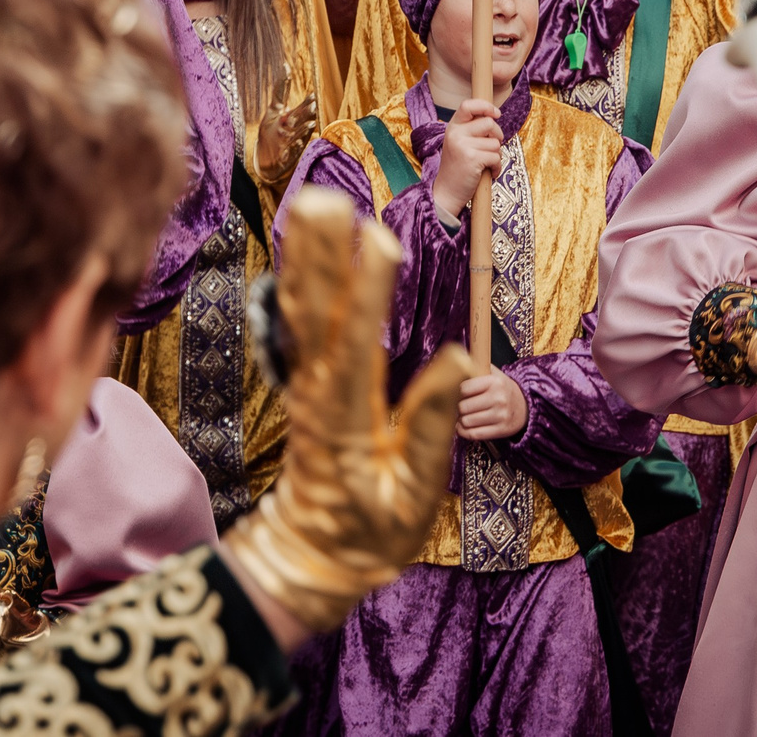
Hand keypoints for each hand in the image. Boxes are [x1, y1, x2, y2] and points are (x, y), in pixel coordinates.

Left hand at [220, 188, 475, 633]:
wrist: (310, 556)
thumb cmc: (370, 532)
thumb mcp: (411, 496)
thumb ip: (430, 429)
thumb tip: (458, 359)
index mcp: (346, 420)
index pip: (357, 345)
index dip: (367, 293)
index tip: (380, 241)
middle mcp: (318, 391)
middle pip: (317, 315)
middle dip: (324, 256)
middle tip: (326, 199)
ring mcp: (307, 381)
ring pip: (302, 310)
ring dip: (308, 255)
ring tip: (313, 201)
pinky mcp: (306, 378)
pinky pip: (298, 321)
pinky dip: (299, 278)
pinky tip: (303, 245)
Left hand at [254, 93, 317, 183]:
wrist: (268, 158)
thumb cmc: (273, 130)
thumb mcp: (274, 109)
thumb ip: (280, 90)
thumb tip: (285, 65)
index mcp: (294, 117)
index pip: (302, 107)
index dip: (307, 102)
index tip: (312, 96)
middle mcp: (296, 129)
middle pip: (303, 119)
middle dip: (307, 113)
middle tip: (313, 104)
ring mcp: (293, 142)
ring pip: (301, 134)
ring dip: (305, 129)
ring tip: (311, 123)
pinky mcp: (288, 156)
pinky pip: (293, 151)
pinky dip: (295, 147)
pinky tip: (297, 143)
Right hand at [430, 99, 502, 226]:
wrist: (447, 192)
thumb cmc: (458, 167)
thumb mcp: (459, 142)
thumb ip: (472, 129)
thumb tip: (495, 116)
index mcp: (453, 127)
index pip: (468, 105)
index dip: (486, 106)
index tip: (496, 114)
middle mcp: (456, 133)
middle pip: (489, 123)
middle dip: (497, 136)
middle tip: (491, 148)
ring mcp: (463, 145)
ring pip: (495, 143)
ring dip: (496, 155)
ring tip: (485, 164)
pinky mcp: (472, 159)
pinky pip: (496, 157)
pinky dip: (497, 167)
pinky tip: (489, 173)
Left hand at [455, 371, 528, 439]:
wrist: (526, 407)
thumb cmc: (504, 390)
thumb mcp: (496, 375)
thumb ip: (479, 368)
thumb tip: (459, 359)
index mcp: (495, 382)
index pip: (464, 388)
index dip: (460, 392)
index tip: (462, 393)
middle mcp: (498, 399)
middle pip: (463, 407)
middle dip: (459, 407)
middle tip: (462, 406)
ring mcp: (500, 416)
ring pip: (467, 421)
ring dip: (461, 420)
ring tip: (464, 416)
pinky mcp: (501, 430)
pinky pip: (474, 434)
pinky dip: (464, 432)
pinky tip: (463, 427)